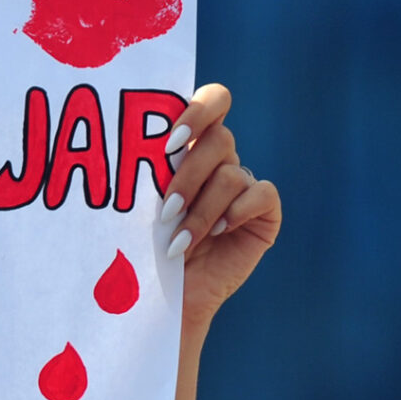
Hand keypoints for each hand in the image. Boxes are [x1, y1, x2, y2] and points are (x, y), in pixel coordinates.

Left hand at [159, 84, 279, 335]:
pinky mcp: (264, 213)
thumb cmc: (146, 249)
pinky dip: (236, 211)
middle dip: (188, 174)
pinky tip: (217, 233)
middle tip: (165, 208)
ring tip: (177, 242)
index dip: (197, 111)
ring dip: (200, 209)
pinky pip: (261, 193)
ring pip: (231, 173)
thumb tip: (136, 145)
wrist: (167, 298)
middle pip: (220, 138)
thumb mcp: (141, 207)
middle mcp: (221, 160)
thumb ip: (148, 172)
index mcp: (192, 147)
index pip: (211, 101)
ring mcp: (244, 185)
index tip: (171, 141)